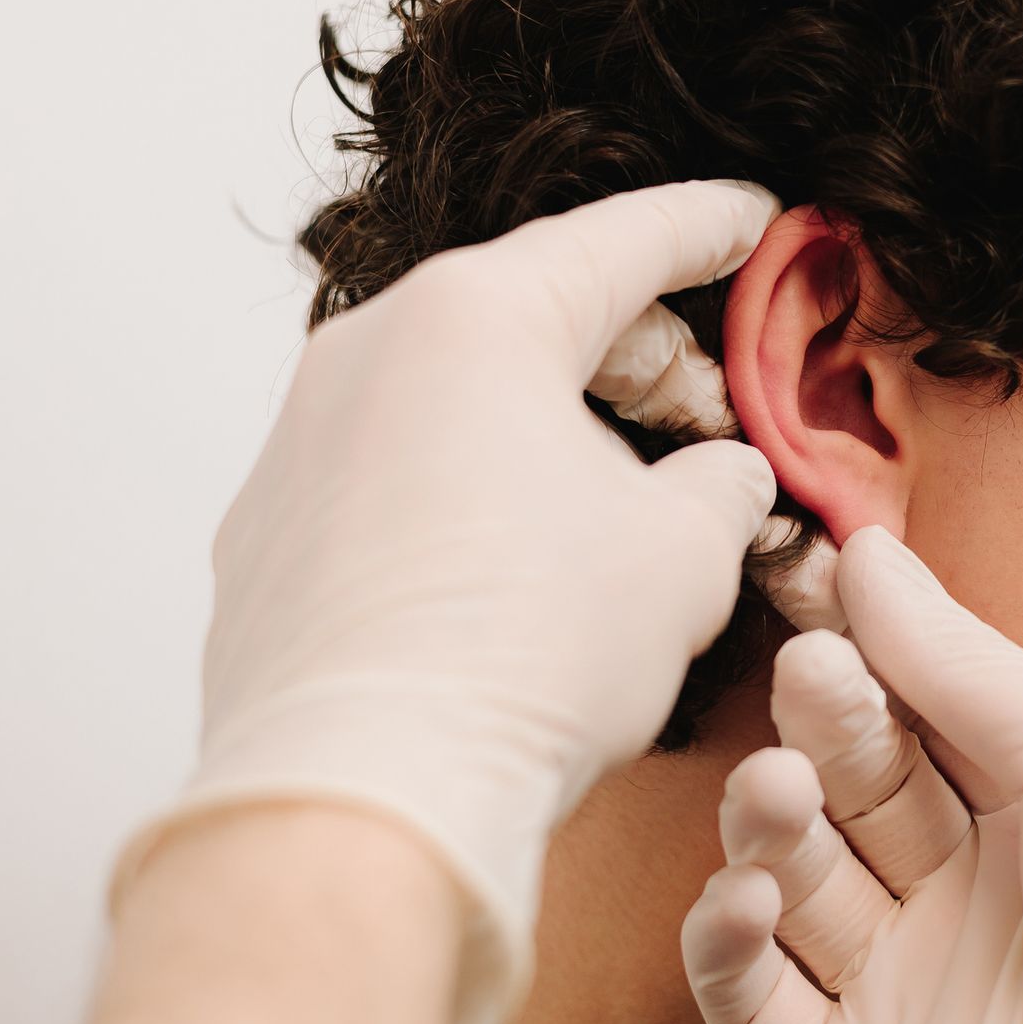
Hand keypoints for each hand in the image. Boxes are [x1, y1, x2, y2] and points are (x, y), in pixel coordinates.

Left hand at [111, 179, 785, 1023]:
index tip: (755, 221)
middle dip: (640, 355)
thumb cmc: (527, 657)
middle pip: (535, 314)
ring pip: (459, 396)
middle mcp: (366, 353)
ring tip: (623, 507)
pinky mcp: (266, 533)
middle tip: (713, 414)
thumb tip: (721, 477)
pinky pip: (395, 474)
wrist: (362, 802)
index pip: (621, 239)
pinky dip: (473, 490)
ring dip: (556, 429)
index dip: (710, 228)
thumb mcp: (685, 553)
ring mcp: (300, 444)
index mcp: (476, 320)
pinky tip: (521, 572)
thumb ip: (724, 483)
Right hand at [682, 525, 1022, 1023]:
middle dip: (818, 731)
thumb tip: (867, 550)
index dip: (856, 662)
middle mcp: (952, 893)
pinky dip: (724, 945)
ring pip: (786, 883)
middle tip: (812, 678)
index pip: (900, 717)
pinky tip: (745, 892)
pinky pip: (750, 1004)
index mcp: (1017, 809)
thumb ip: (958, 661)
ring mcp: (900, 983)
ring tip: (776, 789)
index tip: (818, 599)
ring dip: (763, 826)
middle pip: (838, 791)